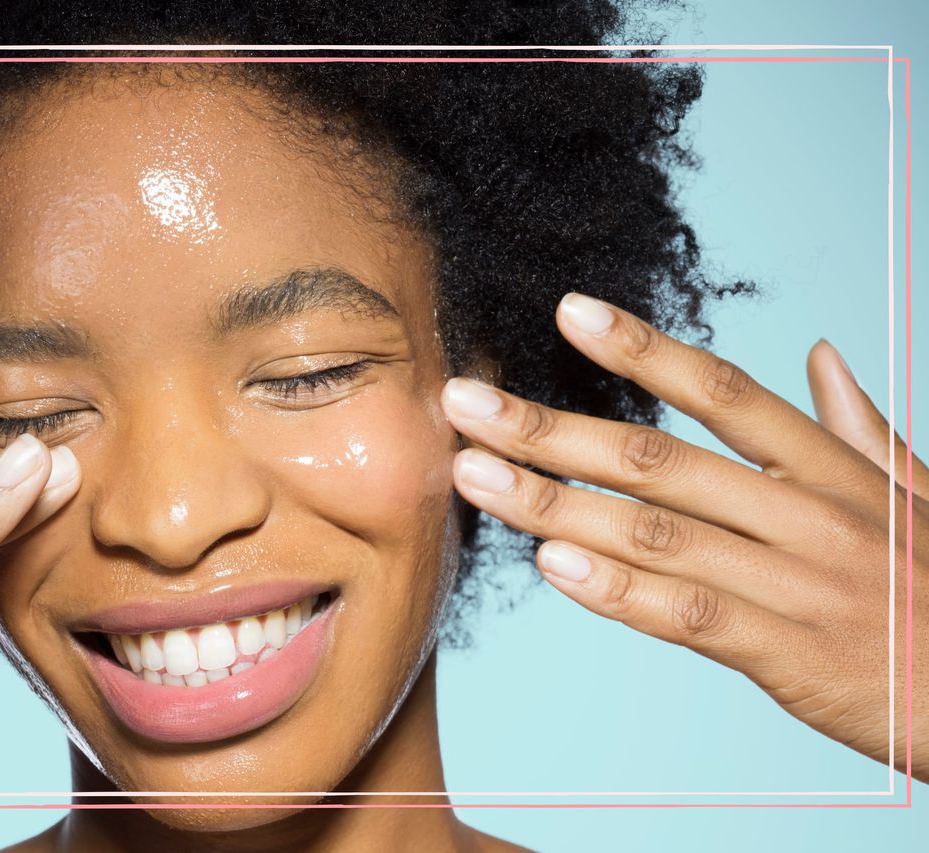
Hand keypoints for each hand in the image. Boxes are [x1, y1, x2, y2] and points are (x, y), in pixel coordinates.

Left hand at [440, 292, 927, 780]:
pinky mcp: (784, 651)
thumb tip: (819, 352)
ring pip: (654, 533)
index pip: (721, 390)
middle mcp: (803, 512)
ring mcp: (793, 581)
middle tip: (465, 402)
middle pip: (658, 459)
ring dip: (553, 502)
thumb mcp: (913, 493)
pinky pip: (685, 613)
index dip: (641, 349)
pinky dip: (616, 590)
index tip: (567, 311)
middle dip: (551, 428)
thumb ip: (858, 424)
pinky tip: (551, 565)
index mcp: (828, 466)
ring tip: (474, 475)